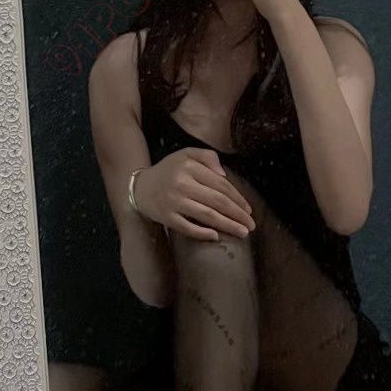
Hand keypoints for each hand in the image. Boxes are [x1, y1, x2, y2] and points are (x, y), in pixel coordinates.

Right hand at [133, 147, 254, 240]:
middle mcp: (182, 184)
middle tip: (250, 226)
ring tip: (242, 233)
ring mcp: (174, 202)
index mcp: (190, 168)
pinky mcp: (166, 217)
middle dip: (238, 215)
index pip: (221, 185)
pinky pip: (187, 227)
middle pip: (217, 201)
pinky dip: (202, 233)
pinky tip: (216, 236)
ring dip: (227, 225)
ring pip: (207, 215)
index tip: (249, 210)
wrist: (139, 187)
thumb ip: (208, 157)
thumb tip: (224, 174)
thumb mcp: (187, 154)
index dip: (238, 198)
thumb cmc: (169, 171)